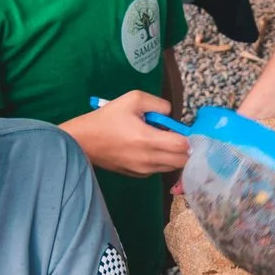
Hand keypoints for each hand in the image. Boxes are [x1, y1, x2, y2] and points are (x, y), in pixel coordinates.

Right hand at [66, 92, 188, 177]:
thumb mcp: (133, 99)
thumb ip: (159, 104)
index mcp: (148, 140)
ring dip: (174, 155)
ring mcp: (143, 171)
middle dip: (185, 148)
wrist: (84, 141)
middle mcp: (149, 160)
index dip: (190, 138)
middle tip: (177, 136)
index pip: (183, 146)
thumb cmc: (107, 118)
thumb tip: (171, 116)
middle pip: (183, 161)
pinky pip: (159, 169)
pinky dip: (162, 160)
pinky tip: (151, 148)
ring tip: (162, 141)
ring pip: (173, 167)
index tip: (187, 130)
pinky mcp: (138, 175)